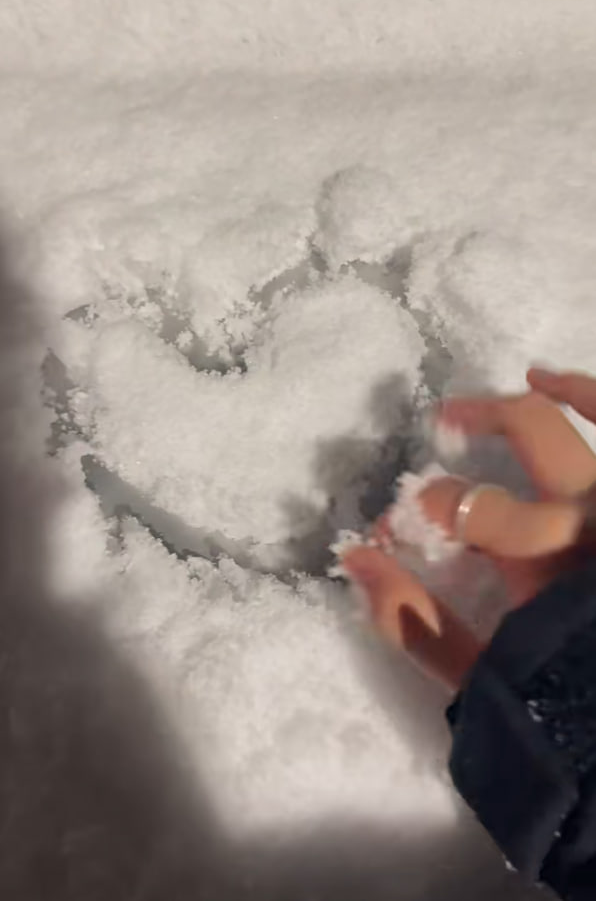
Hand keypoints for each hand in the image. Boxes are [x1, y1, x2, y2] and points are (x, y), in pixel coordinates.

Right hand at [342, 368, 595, 691]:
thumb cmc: (553, 703)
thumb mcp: (478, 675)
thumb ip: (411, 622)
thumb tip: (354, 556)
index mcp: (547, 566)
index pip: (475, 505)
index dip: (428, 504)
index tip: (402, 522)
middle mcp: (587, 525)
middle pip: (535, 435)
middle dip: (480, 418)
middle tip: (443, 421)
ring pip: (591, 419)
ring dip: (544, 395)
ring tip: (503, 388)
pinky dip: (587, 400)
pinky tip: (551, 382)